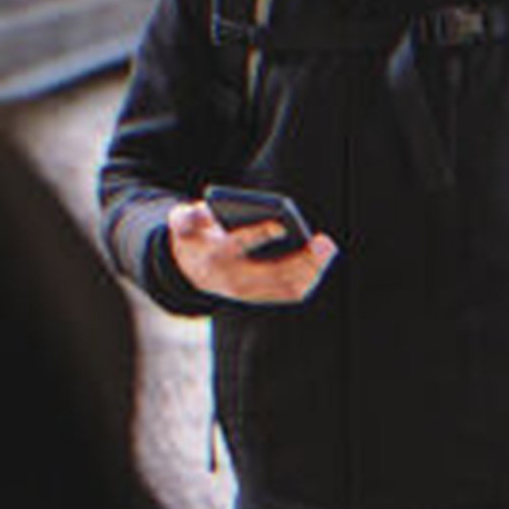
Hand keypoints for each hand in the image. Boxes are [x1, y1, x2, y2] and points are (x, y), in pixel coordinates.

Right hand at [165, 200, 338, 304]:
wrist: (189, 271)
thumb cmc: (195, 237)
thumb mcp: (182, 221)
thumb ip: (188, 215)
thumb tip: (206, 212)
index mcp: (215, 256)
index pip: (238, 245)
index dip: (259, 235)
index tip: (280, 226)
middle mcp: (234, 280)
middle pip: (273, 273)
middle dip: (301, 259)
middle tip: (323, 241)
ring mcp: (249, 292)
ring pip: (285, 287)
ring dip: (311, 270)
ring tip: (325, 247)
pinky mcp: (260, 297)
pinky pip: (289, 293)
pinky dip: (308, 278)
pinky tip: (320, 259)